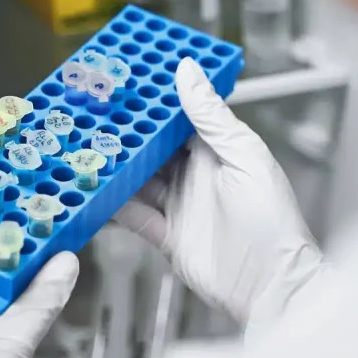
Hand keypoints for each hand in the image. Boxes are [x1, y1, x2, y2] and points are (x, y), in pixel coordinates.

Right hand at [114, 58, 323, 325]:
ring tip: (85, 149)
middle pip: (154, 148)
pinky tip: (93, 192)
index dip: (155, 101)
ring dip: (116, 167)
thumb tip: (188, 72)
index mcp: (218, 150)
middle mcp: (197, 175)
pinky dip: (114, 204)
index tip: (126, 83)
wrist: (269, 285)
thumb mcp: (244, 157)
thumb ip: (212, 117)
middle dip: (127, 133)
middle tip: (93, 114)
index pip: (181, 117)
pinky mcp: (167, 236)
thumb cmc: (272, 220)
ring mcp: (181, 205)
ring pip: (139, 179)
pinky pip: (133, 215)